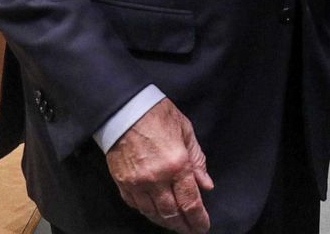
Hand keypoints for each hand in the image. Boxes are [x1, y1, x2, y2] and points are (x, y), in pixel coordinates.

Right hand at [106, 98, 213, 232]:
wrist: (125, 108)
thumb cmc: (157, 114)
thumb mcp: (185, 130)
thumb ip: (197, 159)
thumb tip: (206, 185)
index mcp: (177, 164)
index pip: (190, 202)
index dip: (198, 219)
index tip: (203, 226)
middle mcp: (157, 179)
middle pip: (172, 213)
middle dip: (183, 225)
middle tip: (191, 229)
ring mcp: (138, 183)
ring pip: (153, 214)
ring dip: (166, 222)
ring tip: (175, 224)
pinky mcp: (123, 183)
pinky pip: (136, 205)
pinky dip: (147, 212)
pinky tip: (155, 212)